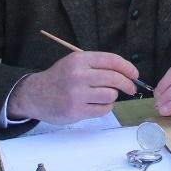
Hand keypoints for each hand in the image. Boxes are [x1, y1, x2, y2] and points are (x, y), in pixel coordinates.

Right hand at [7, 50, 137, 123]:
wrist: (35, 95)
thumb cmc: (60, 78)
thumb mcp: (75, 63)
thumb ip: (97, 65)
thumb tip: (126, 73)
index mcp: (79, 60)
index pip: (112, 61)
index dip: (128, 68)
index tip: (135, 74)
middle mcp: (78, 75)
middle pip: (115, 79)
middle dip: (128, 84)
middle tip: (131, 88)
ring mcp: (76, 94)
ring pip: (111, 95)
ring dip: (112, 97)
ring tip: (104, 96)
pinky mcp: (75, 111)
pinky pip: (103, 110)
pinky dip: (105, 108)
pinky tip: (97, 104)